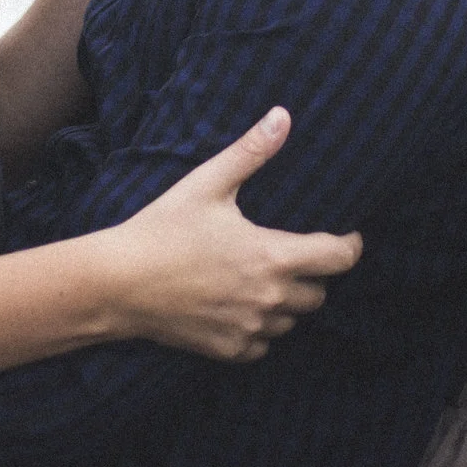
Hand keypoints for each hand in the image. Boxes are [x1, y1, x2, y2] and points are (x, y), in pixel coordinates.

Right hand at [99, 108, 362, 361]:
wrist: (117, 283)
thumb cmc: (161, 229)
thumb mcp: (207, 184)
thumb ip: (250, 152)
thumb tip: (282, 116)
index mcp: (272, 256)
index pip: (340, 259)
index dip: (349, 246)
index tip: (345, 237)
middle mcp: (268, 298)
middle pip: (319, 293)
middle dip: (313, 273)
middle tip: (291, 253)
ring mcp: (249, 327)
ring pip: (291, 320)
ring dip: (286, 301)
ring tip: (263, 278)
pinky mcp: (229, 350)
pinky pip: (263, 344)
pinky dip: (260, 327)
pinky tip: (239, 305)